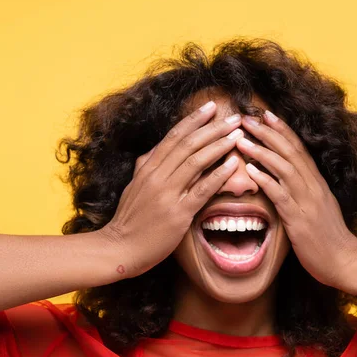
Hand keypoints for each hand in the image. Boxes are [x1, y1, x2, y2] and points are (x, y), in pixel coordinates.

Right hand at [97, 101, 243, 277]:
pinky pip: (202, 190)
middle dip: (213, 128)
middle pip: (188, 144)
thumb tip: (156, 149)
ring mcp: (167, 194)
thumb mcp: (135, 186)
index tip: (211, 108)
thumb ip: (146, 166)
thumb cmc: (129, 219)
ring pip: (196, 161)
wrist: (119, 248)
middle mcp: (157, 176)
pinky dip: (218, 175)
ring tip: (237, 134)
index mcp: (147, 168)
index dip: (194, 120)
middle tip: (234, 117)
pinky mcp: (178, 214)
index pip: (173, 136)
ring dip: (219, 145)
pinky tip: (233, 164)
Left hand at [236, 111, 356, 286]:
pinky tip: (250, 171)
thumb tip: (284, 178)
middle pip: (289, 151)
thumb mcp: (317, 207)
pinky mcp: (299, 219)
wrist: (344, 261)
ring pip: (284, 168)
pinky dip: (265, 180)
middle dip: (267, 132)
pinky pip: (281, 195)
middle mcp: (313, 186)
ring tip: (242, 140)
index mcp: (316, 182)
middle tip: (247, 118)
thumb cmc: (328, 236)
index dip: (281, 129)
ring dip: (262, 151)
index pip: (298, 148)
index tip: (265, 114)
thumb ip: (303, 190)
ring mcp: (307, 201)